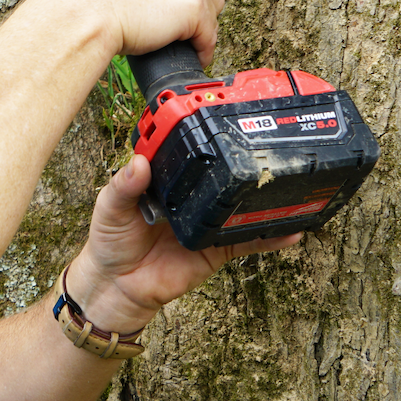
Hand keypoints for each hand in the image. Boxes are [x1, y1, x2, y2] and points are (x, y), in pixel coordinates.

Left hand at [62, 154, 300, 333]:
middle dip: (242, 157)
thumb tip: (139, 162)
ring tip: (288, 177)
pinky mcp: (217, 249)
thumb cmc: (111, 241)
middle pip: (220, 173)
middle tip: (264, 138)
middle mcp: (190, 197)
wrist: (119, 287)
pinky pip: (247, 241)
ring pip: (240, 204)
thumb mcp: (110, 207)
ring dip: (263, 193)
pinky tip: (291, 228)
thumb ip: (123, 186)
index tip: (217, 113)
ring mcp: (207, 221)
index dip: (201, 132)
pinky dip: (270, 237)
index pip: (187, 150)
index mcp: (166, 180)